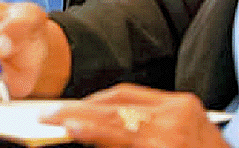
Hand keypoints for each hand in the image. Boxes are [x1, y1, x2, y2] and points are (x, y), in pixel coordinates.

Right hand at [42, 84, 226, 147]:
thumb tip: (86, 137)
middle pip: (114, 108)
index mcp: (166, 143)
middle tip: (51, 115)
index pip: (113, 128)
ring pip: (124, 96)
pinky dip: (118, 100)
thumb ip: (118, 146)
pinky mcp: (187, 102)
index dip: (83, 125)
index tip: (59, 124)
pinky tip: (101, 107)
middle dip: (79, 111)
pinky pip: (142, 96)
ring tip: (69, 110)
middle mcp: (175, 120)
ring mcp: (183, 107)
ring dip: (94, 104)